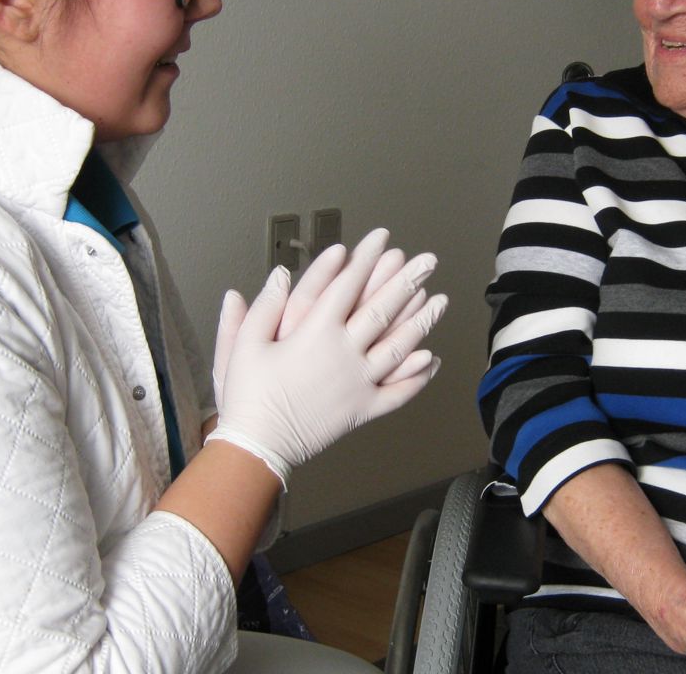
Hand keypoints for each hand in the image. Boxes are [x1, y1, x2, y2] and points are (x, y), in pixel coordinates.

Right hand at [206, 229, 446, 485]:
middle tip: (428, 260)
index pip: (347, 285)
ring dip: (422, 321)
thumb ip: (264, 307)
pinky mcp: (362, 409)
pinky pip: (398, 392)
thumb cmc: (247, 395)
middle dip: (407, 281)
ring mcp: (358, 382)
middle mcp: (343, 354)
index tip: (382, 239)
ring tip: (440, 300)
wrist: (257, 446)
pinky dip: (417, 376)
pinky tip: (431, 359)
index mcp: (315, 333)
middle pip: (382, 310)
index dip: (366, 258)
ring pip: (399, 347)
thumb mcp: (245, 345)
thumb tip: (279, 274)